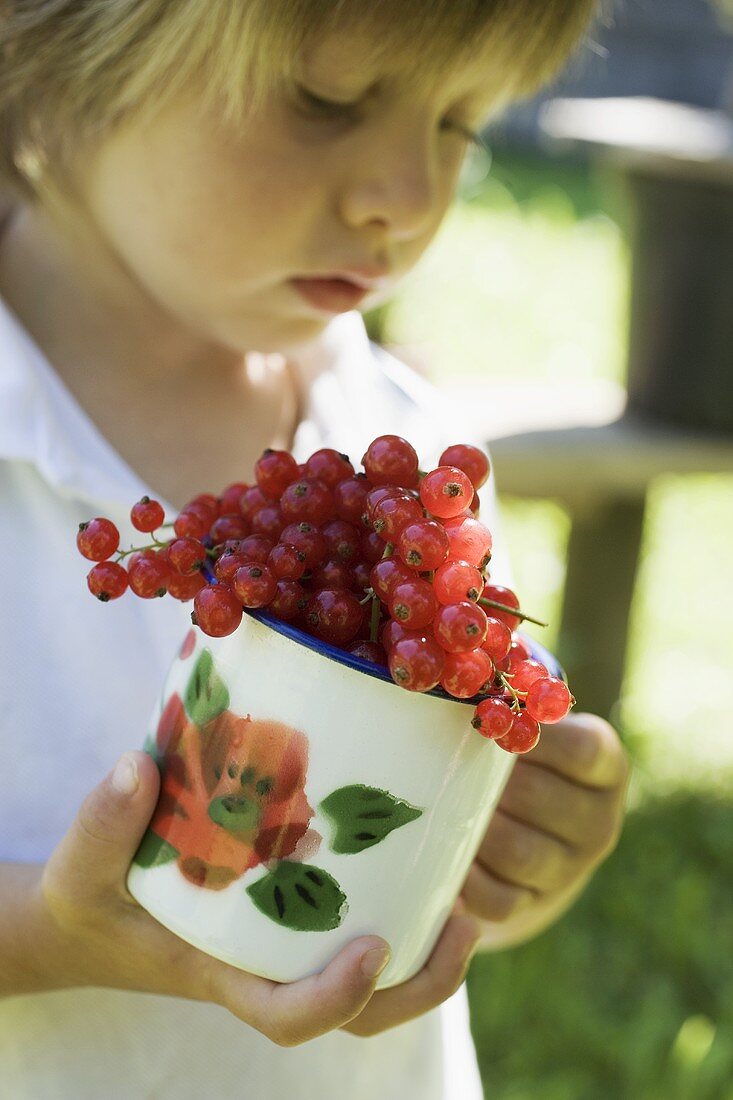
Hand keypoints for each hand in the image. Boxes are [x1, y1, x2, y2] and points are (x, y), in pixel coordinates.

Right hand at [39, 751, 480, 1044]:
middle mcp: (268, 964)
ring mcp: (286, 940)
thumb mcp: (82, 867)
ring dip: (427, 947)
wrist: (93, 913)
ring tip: (465, 889)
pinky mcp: (293, 906)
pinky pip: (358, 917)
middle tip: (465, 921)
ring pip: (374, 975)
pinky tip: (418, 841)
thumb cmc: (92, 899)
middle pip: (359, 1011)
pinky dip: (399, 896)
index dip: (335, 999)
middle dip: (420, 984)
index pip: (286, 1016)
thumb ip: (103, 823)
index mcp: (223, 972)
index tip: (372, 949)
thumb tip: (138, 767)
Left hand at [459, 713, 629, 948]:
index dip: (533, 736)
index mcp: (605, 766)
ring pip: (519, 853)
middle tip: (447, 762)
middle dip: (488, 783)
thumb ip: (510, 702)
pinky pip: (500, 899)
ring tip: (436, 805)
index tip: (487, 722)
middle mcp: (599, 819)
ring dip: (473, 829)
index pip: (581, 750)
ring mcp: (570, 868)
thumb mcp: (534, 725)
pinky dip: (465, 881)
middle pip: (540, 800)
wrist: (533, 828)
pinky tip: (437, 858)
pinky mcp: (536, 903)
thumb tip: (456, 683)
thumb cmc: (522, 754)